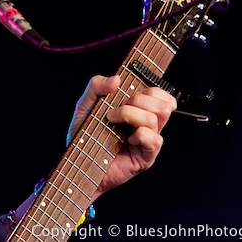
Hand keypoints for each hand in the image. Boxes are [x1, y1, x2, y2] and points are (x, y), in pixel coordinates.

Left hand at [67, 74, 176, 198]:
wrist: (77, 163)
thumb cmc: (84, 135)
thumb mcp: (85, 104)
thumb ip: (96, 86)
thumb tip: (116, 78)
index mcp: (138, 110)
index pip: (160, 95)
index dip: (149, 89)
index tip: (127, 93)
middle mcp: (146, 125)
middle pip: (164, 104)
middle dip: (139, 100)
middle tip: (117, 110)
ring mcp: (148, 141)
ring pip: (157, 118)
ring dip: (131, 114)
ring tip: (114, 122)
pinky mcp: (146, 157)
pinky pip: (154, 139)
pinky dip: (139, 134)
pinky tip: (127, 140)